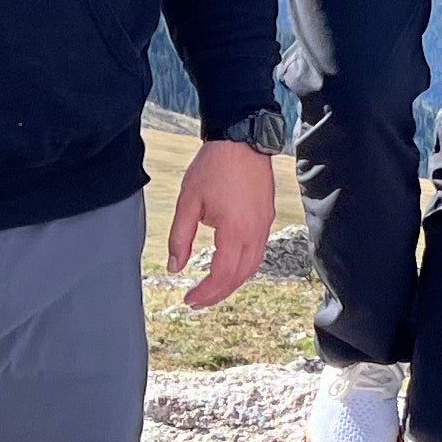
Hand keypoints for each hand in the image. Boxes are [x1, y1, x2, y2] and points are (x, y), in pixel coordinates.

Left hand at [168, 141, 278, 309]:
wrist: (242, 140)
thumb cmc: (214, 167)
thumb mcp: (188, 202)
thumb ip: (179, 238)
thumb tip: (175, 267)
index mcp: (235, 230)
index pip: (222, 275)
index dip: (205, 293)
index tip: (188, 299)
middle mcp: (255, 232)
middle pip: (239, 277)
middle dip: (217, 294)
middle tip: (196, 302)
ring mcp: (264, 225)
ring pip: (252, 267)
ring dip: (231, 283)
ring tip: (210, 290)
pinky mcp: (266, 218)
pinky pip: (257, 252)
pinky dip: (242, 267)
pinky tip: (227, 267)